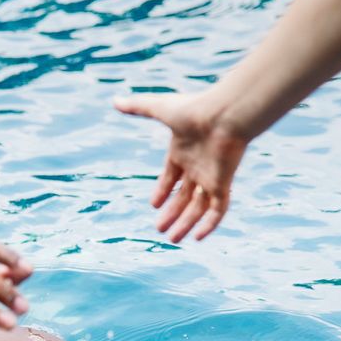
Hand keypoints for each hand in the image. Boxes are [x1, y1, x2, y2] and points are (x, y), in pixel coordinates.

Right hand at [114, 92, 248, 242]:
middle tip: (160, 230)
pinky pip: (217, 210)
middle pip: (184, 195)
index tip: (153, 205)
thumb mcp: (160, 108)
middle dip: (172, 213)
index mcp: (183, 151)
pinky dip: (208, 224)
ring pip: (198, 206)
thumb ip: (138, 107)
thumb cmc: (194, 109)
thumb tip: (115, 100)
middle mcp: (198, 166)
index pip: (172, 176)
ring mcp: (211, 176)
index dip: (163, 190)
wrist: (225, 113)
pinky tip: (197, 237)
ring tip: (173, 240)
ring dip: (185, 223)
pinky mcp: (223, 183)